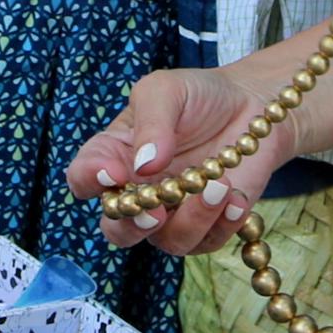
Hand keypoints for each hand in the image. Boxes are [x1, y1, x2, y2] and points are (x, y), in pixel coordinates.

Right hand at [68, 66, 294, 253]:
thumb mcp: (166, 90)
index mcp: (114, 155)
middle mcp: (139, 191)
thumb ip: (152, 123)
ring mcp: (173, 211)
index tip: (114, 172)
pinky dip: (223, 224)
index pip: (84, 178)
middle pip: (118, 229)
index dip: (89, 180)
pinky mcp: (209, 222)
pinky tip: (236, 198)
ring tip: (219, 186)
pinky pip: (208, 241)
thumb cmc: (197, 94)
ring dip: (191, 221)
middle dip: (133, 225)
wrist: (249, 103)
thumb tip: (145, 165)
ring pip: (167, 241)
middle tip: (157, 211)